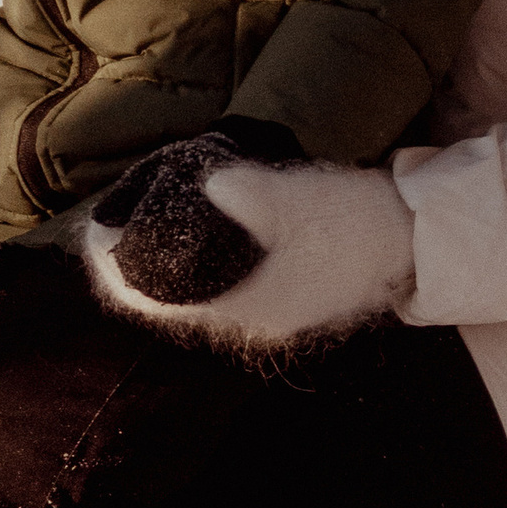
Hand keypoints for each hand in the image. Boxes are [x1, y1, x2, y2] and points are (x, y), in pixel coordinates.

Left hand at [84, 135, 415, 351]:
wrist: (414, 239)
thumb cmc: (355, 216)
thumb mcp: (294, 196)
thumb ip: (239, 194)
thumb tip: (200, 188)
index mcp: (246, 301)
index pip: (157, 299)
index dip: (117, 270)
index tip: (92, 236)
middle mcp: (253, 319)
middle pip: (172, 302)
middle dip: (135, 270)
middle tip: (106, 230)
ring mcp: (273, 314)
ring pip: (198, 298)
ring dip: (166, 272)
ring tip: (139, 233)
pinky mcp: (290, 299)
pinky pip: (226, 290)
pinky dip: (199, 270)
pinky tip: (197, 242)